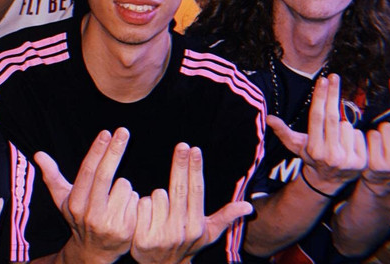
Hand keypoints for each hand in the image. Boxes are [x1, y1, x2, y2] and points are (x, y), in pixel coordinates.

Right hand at [34, 128, 137, 263]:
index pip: (87, 172)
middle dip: (115, 150)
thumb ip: (52, 176)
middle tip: (124, 131)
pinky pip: (137, 200)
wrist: (93, 253)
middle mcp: (91, 215)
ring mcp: (109, 224)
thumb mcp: (63, 200)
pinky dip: (134, 199)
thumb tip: (38, 154)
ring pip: (125, 186)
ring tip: (116, 197)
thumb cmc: (79, 218)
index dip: (97, 150)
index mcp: (75, 204)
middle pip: (105, 176)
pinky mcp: (127, 230)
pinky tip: (126, 208)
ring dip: (125, 186)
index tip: (106, 132)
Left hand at [131, 144, 251, 263]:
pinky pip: (140, 205)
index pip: (196, 191)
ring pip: (157, 195)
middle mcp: (180, 231)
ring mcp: (161, 236)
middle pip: (178, 190)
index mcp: (196, 226)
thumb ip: (226, 217)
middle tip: (182, 145)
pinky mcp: (142, 239)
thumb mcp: (207, 234)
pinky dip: (140, 203)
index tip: (195, 149)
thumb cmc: (186, 244)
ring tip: (159, 207)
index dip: (195, 169)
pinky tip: (144, 212)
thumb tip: (249, 206)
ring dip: (156, 195)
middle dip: (180, 165)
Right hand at [266, 74, 366, 194]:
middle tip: (334, 77)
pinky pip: (360, 135)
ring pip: (347, 126)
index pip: (317, 117)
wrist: (330, 181)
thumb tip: (268, 118)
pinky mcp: (362, 162)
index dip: (320, 97)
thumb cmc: (312, 156)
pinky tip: (349, 143)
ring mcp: (347, 159)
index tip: (322, 80)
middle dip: (333, 94)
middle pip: (332, 117)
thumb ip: (283, 131)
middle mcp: (330, 155)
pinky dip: (355, 135)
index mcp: (314, 149)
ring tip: (337, 136)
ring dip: (343, 125)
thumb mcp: (296, 146)